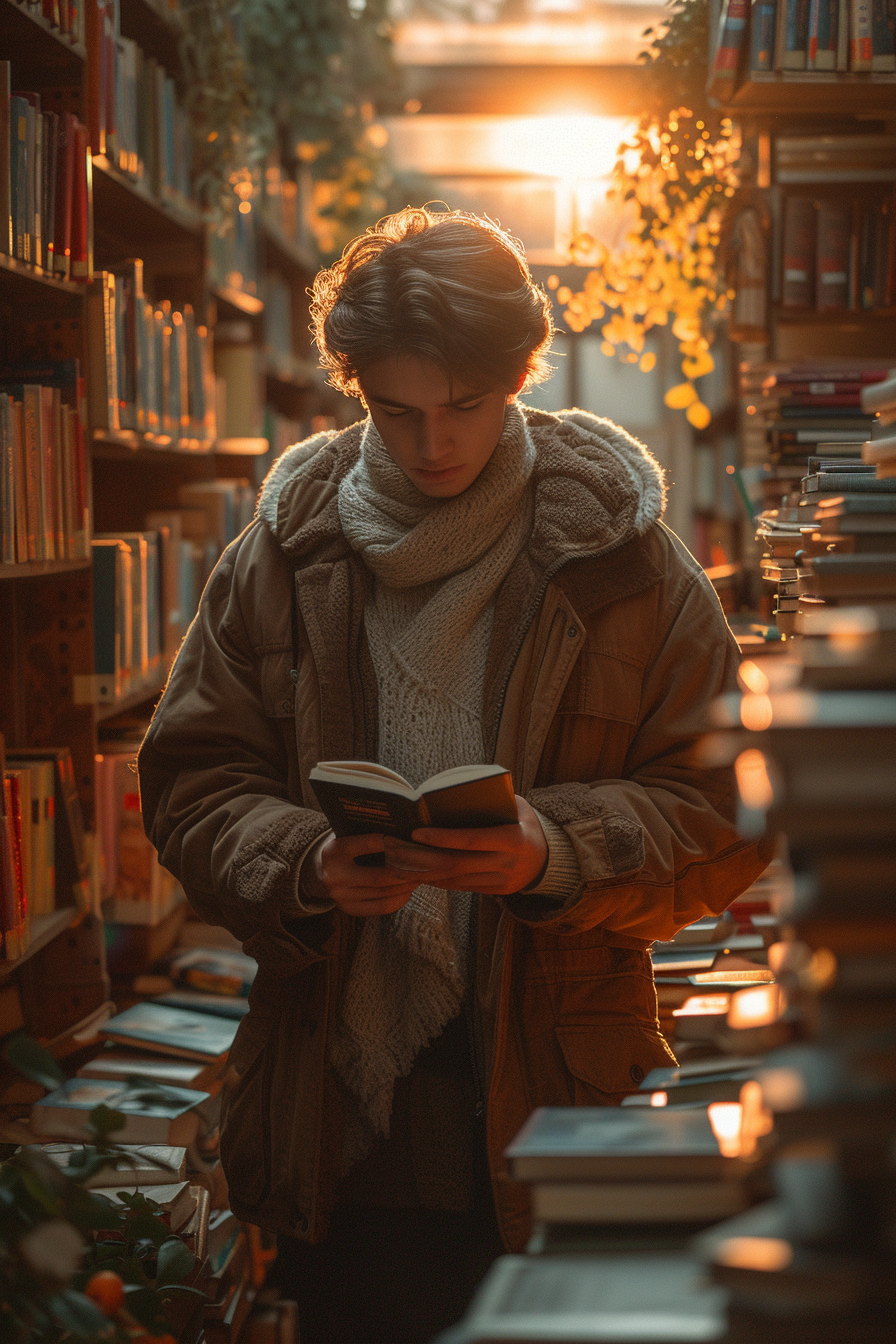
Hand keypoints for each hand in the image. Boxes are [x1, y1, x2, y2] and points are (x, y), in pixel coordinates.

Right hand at [307, 831, 446, 916]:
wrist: (317, 872)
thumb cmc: (343, 848)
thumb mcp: (346, 834)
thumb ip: (367, 832)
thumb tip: (404, 829)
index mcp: (334, 852)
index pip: (364, 845)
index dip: (388, 842)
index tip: (411, 838)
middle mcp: (335, 877)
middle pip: (380, 876)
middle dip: (409, 870)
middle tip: (430, 863)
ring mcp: (341, 897)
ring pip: (384, 892)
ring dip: (408, 884)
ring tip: (425, 875)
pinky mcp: (349, 910)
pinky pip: (381, 907)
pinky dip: (400, 898)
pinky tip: (410, 889)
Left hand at [408, 794, 547, 895]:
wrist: (549, 858)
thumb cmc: (525, 823)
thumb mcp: (517, 807)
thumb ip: (492, 802)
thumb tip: (452, 796)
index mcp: (514, 839)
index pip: (472, 840)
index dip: (443, 838)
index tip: (417, 832)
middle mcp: (508, 863)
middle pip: (458, 864)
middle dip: (425, 859)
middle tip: (400, 850)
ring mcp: (502, 881)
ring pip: (457, 880)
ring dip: (427, 872)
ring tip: (403, 863)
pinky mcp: (496, 892)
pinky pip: (462, 888)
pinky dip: (440, 881)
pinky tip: (423, 873)